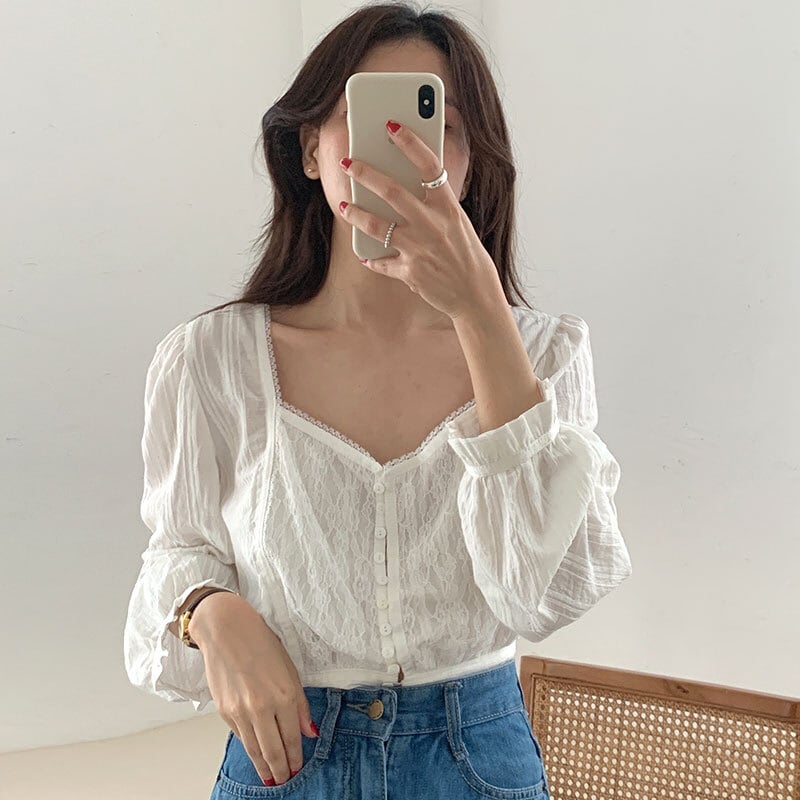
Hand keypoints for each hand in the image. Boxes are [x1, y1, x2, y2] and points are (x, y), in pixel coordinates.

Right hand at [190, 592, 318, 786]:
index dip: (295, 758)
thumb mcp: (289, 669)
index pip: (292, 738)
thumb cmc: (261, 643)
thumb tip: (308, 731)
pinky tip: (254, 752)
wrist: (226, 630)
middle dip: (280, 770)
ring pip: (254, 749)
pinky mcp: (223, 711)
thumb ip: (300, 705)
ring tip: (270, 777)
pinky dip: (248, 747)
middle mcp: (262, 707)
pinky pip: (240, 735)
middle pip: (272, 751)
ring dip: (263, 767)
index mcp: (284, 695)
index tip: (297, 768)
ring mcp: (240, 711)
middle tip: (284, 780)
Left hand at [338, 119, 503, 320]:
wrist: (475, 294)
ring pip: (377, 225)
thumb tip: (409, 184)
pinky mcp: (409, 272)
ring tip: (343, 205)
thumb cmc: (466, 254)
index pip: (429, 165)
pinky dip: (372, 258)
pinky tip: (365, 255)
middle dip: (366, 173)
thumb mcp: (457, 222)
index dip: (410, 143)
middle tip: (348, 162)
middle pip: (392, 191)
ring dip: (356, 213)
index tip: (392, 125)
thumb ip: (435, 204)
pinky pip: (381, 262)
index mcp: (448, 207)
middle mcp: (433, 224)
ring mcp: (419, 249)